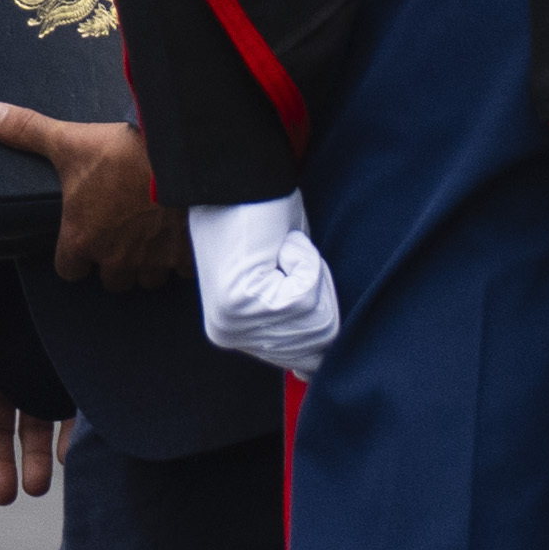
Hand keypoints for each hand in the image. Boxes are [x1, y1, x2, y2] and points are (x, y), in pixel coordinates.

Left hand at [0, 103, 188, 290]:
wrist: (184, 157)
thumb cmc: (124, 153)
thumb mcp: (69, 141)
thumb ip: (27, 131)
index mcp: (83, 240)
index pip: (69, 271)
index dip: (74, 256)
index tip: (81, 239)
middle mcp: (117, 259)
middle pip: (112, 280)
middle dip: (113, 262)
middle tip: (118, 234)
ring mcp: (154, 261)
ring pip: (147, 280)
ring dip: (146, 263)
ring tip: (148, 237)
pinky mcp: (187, 256)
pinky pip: (182, 272)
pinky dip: (181, 259)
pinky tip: (180, 236)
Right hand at [0, 310, 62, 505]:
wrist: (51, 278)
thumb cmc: (2, 301)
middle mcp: (4, 386)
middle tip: (3, 497)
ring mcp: (38, 386)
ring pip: (31, 433)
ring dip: (32, 462)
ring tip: (37, 488)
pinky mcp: (70, 385)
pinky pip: (68, 420)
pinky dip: (67, 440)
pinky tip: (67, 458)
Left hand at [187, 194, 339, 376]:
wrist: (235, 178)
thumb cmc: (260, 219)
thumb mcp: (279, 281)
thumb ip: (292, 324)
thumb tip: (309, 370)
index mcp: (233, 333)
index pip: (308, 358)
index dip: (320, 309)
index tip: (295, 273)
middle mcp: (228, 335)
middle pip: (320, 340)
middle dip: (319, 292)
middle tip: (286, 257)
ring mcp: (233, 321)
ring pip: (317, 318)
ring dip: (311, 274)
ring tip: (280, 250)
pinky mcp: (242, 301)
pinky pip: (306, 294)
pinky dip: (305, 261)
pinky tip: (277, 245)